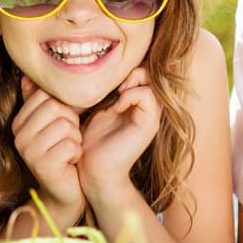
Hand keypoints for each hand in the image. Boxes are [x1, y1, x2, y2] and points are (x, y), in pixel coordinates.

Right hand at [12, 77, 85, 225]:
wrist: (64, 192)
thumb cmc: (62, 153)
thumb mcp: (52, 125)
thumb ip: (41, 101)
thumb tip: (28, 74)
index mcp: (19, 121)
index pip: (48, 95)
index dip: (65, 107)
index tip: (63, 125)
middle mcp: (18, 135)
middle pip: (57, 107)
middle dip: (71, 123)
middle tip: (67, 140)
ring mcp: (28, 151)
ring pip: (66, 126)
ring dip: (75, 139)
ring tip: (68, 151)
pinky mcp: (42, 166)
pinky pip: (70, 145)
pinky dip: (77, 153)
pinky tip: (69, 162)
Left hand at [77, 67, 160, 199]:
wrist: (94, 172)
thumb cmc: (90, 142)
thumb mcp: (96, 110)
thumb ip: (104, 93)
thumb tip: (98, 71)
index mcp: (136, 105)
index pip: (142, 73)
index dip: (127, 70)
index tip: (107, 82)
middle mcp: (147, 110)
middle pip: (151, 74)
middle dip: (132, 72)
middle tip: (113, 85)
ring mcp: (150, 117)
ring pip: (151, 82)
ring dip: (131, 82)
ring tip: (115, 96)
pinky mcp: (148, 125)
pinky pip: (147, 96)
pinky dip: (130, 95)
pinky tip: (115, 107)